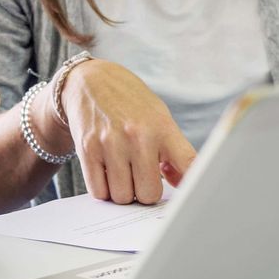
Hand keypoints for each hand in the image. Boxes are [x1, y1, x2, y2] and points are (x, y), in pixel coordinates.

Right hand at [48, 59, 195, 204]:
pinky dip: (104, 189)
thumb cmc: (131, 103)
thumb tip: (181, 183)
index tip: (191, 195)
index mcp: (162, 127)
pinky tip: (108, 172)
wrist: (92, 82)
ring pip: (122, 197)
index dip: (192, 185)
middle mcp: (137, 136)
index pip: (188, 164)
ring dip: (124, 192)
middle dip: (146, 191)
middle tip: (142, 177)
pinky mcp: (87, 150)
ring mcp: (110, 143)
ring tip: (124, 172)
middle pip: (149, 194)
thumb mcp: (160, 117)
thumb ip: (173, 151)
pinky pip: (99, 192)